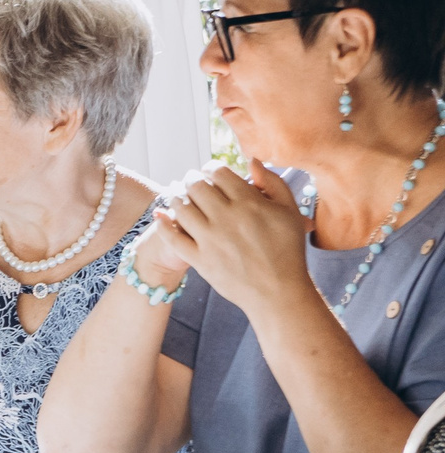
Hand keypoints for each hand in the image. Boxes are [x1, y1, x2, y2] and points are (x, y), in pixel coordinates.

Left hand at [163, 162, 313, 315]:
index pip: (218, 172)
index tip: (211, 173)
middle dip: (192, 179)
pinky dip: (163, 223)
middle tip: (192, 182)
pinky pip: (172, 237)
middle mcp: (226, 218)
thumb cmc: (288, 250)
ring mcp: (210, 239)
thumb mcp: (290, 212)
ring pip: (180, 207)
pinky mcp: (199, 259)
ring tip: (178, 195)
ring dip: (175, 197)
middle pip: (195, 186)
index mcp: (249, 203)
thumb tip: (252, 161)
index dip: (211, 168)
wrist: (279, 292)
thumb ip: (272, 182)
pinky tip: (161, 216)